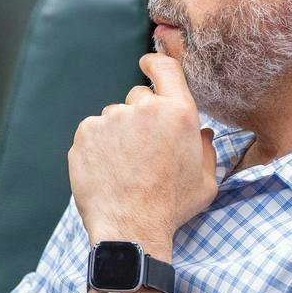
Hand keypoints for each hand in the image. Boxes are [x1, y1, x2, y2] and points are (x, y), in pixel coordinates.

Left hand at [68, 52, 216, 250]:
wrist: (131, 229)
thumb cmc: (170, 207)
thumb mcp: (205, 181)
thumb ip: (205, 150)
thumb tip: (201, 133)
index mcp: (179, 113)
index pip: (166, 68)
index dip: (155, 63)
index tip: (147, 63)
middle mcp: (144, 109)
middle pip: (139, 97)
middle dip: (140, 116)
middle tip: (143, 150)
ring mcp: (111, 119)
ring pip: (114, 116)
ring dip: (118, 134)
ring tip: (124, 167)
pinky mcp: (85, 133)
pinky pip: (92, 131)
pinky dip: (97, 146)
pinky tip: (107, 170)